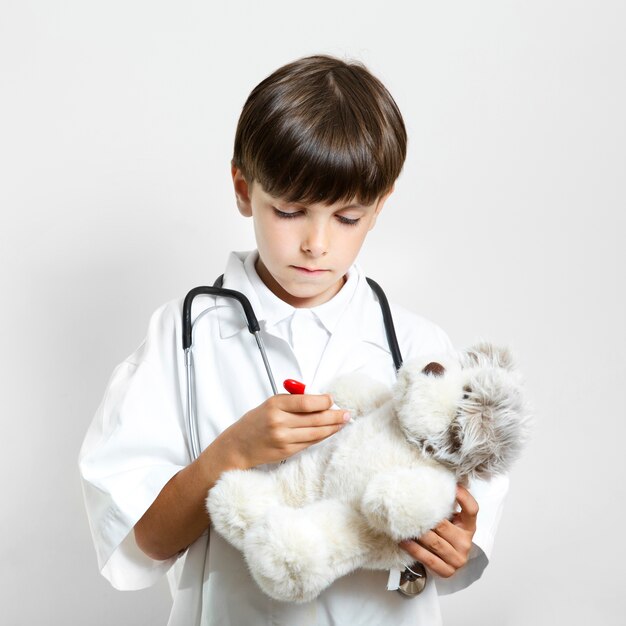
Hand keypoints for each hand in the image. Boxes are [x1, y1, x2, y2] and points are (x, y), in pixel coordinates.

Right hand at [221, 393, 350, 467]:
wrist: (237, 446)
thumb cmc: (255, 423)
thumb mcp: (270, 404)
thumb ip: (292, 401)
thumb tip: (318, 399)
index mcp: (275, 405)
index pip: (306, 402)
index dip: (323, 401)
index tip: (332, 400)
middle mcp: (279, 422)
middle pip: (315, 418)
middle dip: (334, 415)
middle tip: (346, 413)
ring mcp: (283, 438)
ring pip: (316, 432)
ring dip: (332, 427)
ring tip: (343, 422)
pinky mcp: (287, 451)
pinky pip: (310, 442)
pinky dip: (322, 436)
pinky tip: (330, 431)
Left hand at [399, 484, 478, 577]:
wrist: (447, 562)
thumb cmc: (446, 536)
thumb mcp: (451, 519)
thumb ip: (445, 505)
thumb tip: (430, 480)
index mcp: (468, 527)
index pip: (472, 510)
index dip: (464, 497)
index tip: (453, 486)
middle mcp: (465, 542)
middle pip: (444, 526)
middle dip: (426, 517)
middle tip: (410, 507)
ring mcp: (457, 559)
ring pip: (434, 542)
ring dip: (417, 533)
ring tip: (403, 524)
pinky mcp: (447, 571)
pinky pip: (427, 558)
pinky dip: (413, 548)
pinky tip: (403, 540)